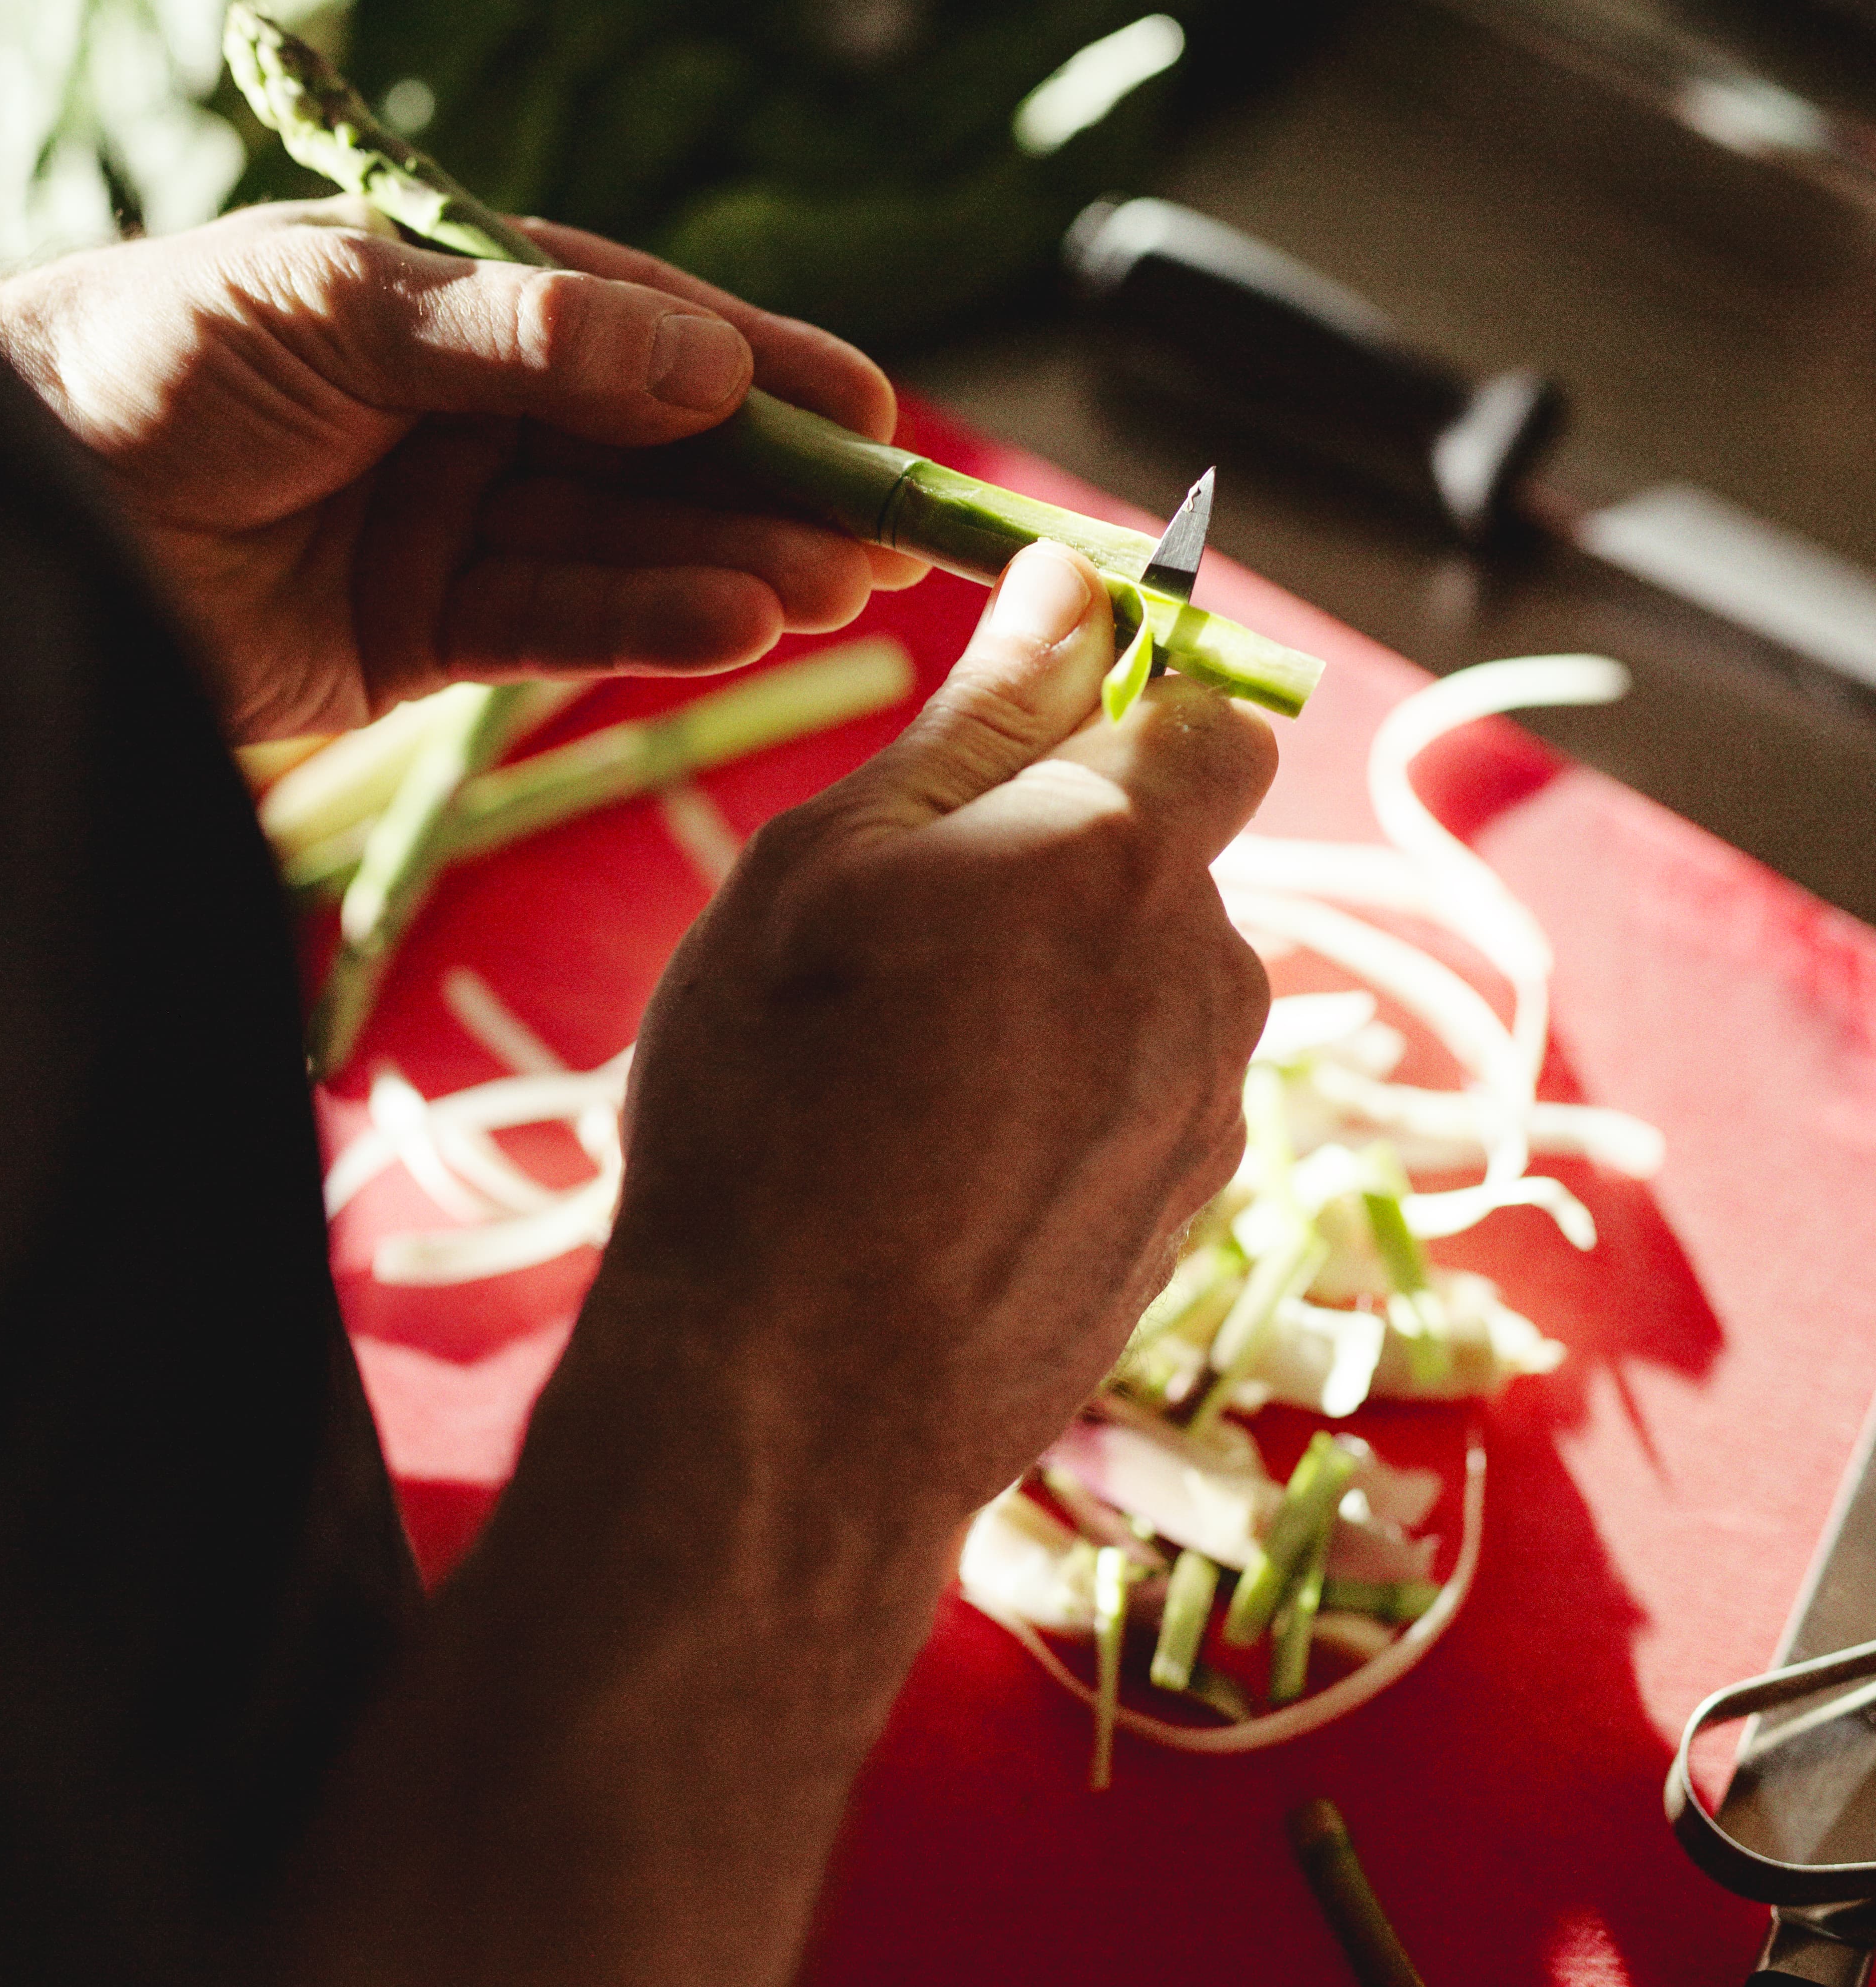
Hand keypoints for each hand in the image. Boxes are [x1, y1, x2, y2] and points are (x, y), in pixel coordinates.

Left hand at [0, 201, 925, 743]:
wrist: (13, 507)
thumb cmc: (147, 355)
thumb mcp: (335, 307)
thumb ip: (522, 333)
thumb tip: (705, 357)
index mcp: (456, 298)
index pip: (646, 329)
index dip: (767, 369)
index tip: (875, 410)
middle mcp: (473, 412)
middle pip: (660, 450)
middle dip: (778, 485)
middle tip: (891, 527)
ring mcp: (454, 525)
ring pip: (628, 544)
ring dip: (736, 562)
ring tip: (838, 584)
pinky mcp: (422, 635)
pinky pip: (559, 627)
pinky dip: (648, 625)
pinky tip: (736, 622)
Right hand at [598, 539, 1276, 1526]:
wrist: (797, 1403)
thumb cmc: (775, 1101)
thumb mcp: (831, 864)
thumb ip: (980, 716)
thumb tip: (1071, 583)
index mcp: (1117, 853)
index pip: (1211, 717)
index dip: (1135, 707)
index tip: (1029, 736)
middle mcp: (1204, 971)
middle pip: (1169, 859)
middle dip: (1066, 863)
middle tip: (905, 940)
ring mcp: (1210, 1107)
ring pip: (1152, 984)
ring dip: (1062, 989)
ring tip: (910, 1073)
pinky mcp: (1188, 1215)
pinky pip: (1144, 1098)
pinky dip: (1071, 1099)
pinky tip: (950, 1165)